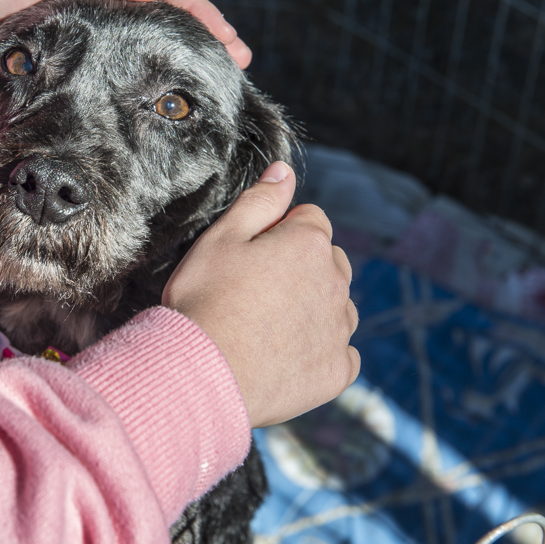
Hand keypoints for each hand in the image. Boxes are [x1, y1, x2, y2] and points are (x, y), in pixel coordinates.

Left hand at [0, 0, 251, 67]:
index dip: (202, 12)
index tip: (229, 40)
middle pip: (168, 6)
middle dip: (204, 30)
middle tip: (236, 60)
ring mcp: (95, 10)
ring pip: (150, 27)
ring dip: (181, 46)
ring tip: (208, 71)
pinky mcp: (80, 35)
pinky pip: (125, 44)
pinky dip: (149, 57)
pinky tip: (159, 77)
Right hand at [162, 161, 359, 427]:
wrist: (202, 372)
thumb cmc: (204, 300)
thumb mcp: (219, 239)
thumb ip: (259, 201)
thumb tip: (284, 171)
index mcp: (309, 244)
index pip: (309, 219)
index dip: (278, 233)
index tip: (249, 255)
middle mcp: (336, 283)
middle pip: (329, 261)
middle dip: (303, 267)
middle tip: (256, 290)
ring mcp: (339, 329)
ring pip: (338, 306)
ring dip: (315, 308)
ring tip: (269, 325)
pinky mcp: (337, 371)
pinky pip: (342, 354)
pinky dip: (322, 352)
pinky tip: (287, 356)